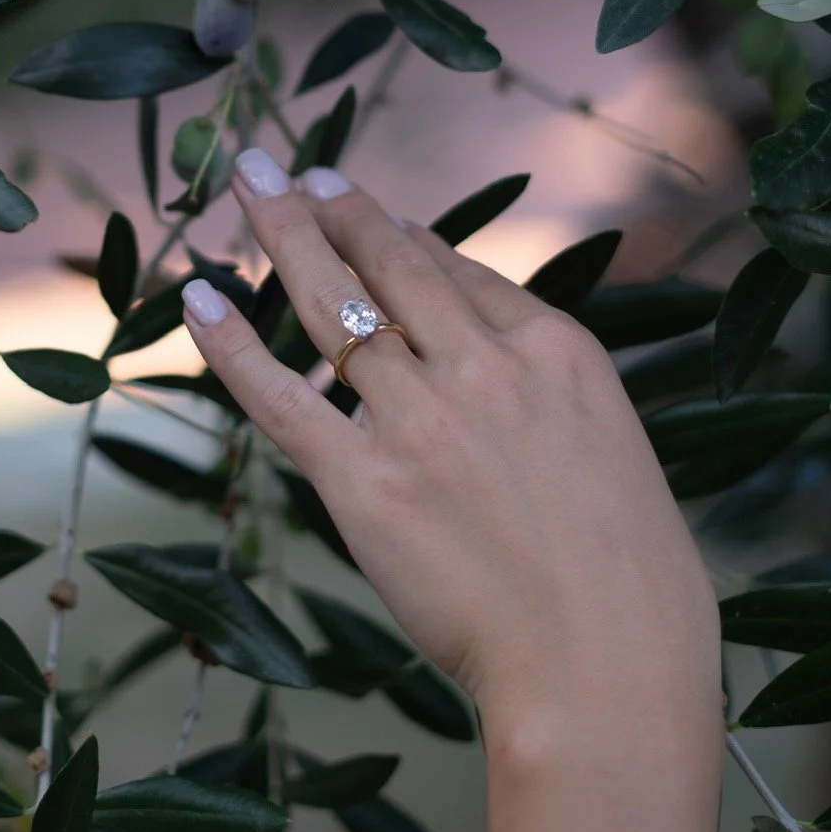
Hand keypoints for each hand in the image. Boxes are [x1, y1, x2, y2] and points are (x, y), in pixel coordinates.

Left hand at [182, 149, 724, 831]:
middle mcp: (484, 367)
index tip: (362, 209)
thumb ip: (547, 389)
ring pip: (333, 305)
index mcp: (557, 352)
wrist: (607, 668)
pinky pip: (284, 397)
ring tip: (245, 182)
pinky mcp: (366, 485)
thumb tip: (493, 346)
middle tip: (282, 162)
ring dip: (280, 236)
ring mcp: (421, 420)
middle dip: (329, 205)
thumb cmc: (631, 581)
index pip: (460, 273)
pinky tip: (199, 296)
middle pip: (389, 263)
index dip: (399, 235)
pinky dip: (234, 345)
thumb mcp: (613, 447)